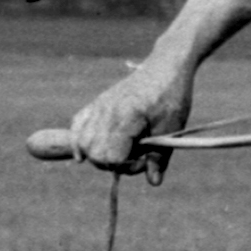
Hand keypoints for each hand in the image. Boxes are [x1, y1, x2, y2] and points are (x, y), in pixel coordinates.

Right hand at [67, 59, 192, 167]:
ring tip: (120, 150)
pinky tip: (86, 150)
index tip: (146, 159)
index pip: (110, 157)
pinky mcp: (97, 103)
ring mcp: (99, 106)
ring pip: (82, 142)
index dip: (128, 166)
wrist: (166, 67)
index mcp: (126, 117)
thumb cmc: (172, 97)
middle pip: (93, 153)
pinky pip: (78, 125)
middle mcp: (106, 111)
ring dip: (97, 154)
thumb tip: (153, 182)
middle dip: (112, 163)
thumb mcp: (172, 129)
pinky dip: (79, 140)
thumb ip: (160, 157)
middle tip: (135, 155)